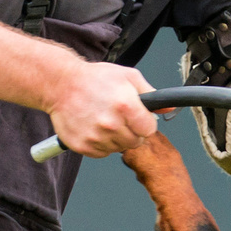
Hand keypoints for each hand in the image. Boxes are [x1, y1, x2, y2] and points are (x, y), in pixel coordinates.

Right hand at [44, 61, 161, 157]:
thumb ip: (151, 94)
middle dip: (131, 132)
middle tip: (119, 118)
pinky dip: (101, 144)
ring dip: (116, 138)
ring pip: (118, 148)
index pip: (149, 130)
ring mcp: (96, 137)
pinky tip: (94, 127)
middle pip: (135, 142)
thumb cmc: (94, 78)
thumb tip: (169, 107)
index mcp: (126, 106)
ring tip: (104, 120)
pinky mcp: (83, 146)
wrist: (61, 85)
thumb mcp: (128, 77)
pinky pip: (102, 153)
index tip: (138, 119)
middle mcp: (111, 124)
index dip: (145, 124)